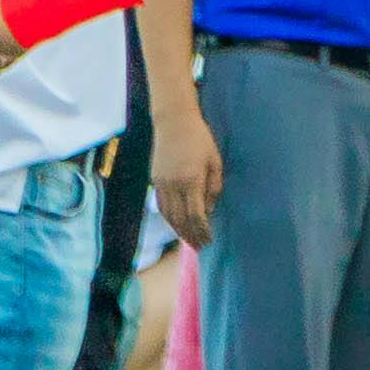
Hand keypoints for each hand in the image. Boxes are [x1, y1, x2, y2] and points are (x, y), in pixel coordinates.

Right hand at [153, 100, 223, 246]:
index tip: (209, 240)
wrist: (173, 122)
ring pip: (168, 214)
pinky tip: (176, 224)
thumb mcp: (215, 162)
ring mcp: (161, 183)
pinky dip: (169, 218)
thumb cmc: (200, 140)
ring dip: (178, 230)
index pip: (196, 214)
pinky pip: (161, 205)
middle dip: (190, 235)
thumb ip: (214, 187)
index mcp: (191, 180)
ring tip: (188, 240)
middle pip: (180, 219)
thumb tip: (210, 210)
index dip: (202, 230)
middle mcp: (173, 185)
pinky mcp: (154, 180)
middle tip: (199, 247)